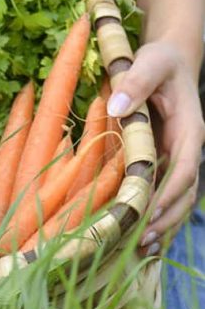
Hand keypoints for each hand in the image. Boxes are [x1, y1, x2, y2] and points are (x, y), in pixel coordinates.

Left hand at [106, 40, 204, 254]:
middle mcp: (188, 149)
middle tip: (140, 242)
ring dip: (161, 222)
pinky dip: (154, 212)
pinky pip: (163, 191)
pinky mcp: (164, 160)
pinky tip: (137, 234)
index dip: (168, 194)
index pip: (184, 169)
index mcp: (190, 131)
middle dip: (164, 218)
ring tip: (140, 249)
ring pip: (177, 198)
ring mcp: (177, 157)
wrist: (168, 59)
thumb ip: (136, 82)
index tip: (149, 213)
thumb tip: (118, 107)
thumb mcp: (149, 62)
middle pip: (183, 193)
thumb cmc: (159, 60)